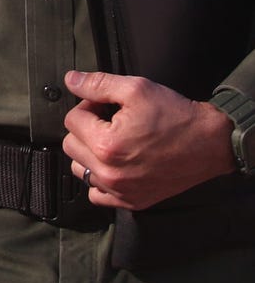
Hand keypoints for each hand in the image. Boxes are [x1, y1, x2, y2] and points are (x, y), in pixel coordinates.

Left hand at [62, 70, 235, 208]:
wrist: (212, 143)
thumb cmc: (177, 117)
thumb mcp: (137, 89)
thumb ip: (98, 84)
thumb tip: (71, 80)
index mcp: (106, 145)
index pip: (72, 120)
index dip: (88, 106)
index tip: (105, 106)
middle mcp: (110, 173)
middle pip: (71, 144)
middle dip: (86, 129)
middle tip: (110, 122)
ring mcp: (121, 191)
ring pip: (80, 168)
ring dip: (89, 154)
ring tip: (114, 143)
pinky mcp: (132, 201)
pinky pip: (97, 194)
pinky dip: (100, 180)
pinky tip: (115, 165)